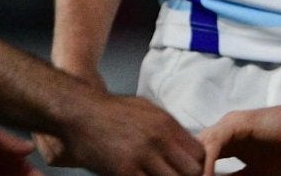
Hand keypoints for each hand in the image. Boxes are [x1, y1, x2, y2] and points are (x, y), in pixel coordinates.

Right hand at [53, 92, 201, 175]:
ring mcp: (141, 158)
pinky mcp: (123, 172)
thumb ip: (170, 129)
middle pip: (190, 171)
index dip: (198, 164)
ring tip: (159, 175)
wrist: (82, 113)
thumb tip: (186, 145)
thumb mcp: (150, 111)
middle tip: (176, 175)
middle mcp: (158, 141)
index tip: (188, 167)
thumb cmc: (114, 111)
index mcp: (167, 125)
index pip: (199, 153)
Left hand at [198, 101, 280, 175]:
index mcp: (225, 142)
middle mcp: (221, 132)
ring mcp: (227, 126)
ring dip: (193, 173)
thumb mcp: (255, 173)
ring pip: (196, 153)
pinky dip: (205, 168)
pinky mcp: (235, 125)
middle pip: (191, 157)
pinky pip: (211, 149)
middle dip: (187, 175)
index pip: (197, 162)